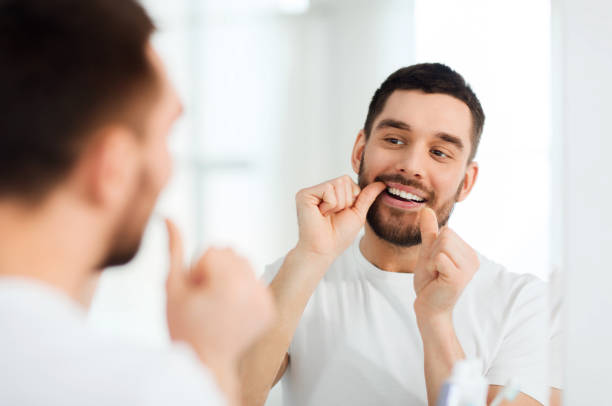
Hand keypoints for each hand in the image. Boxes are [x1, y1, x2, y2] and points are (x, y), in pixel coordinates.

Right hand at [164, 219, 274, 370]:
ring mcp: (264, 300)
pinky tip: (230, 310)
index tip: (196, 294)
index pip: (213, 251)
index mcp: (229, 284)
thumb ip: (174, 249)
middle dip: (215, 270)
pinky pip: (255, 281)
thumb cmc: (183, 326)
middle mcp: (252, 289)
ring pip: (244, 265)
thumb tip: (168, 217)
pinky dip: (242, 290)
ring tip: (217, 304)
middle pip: (231, 253)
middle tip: (206, 299)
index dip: (197, 270)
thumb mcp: (172, 287)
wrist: (205, 362)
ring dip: (229, 277)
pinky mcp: (270, 308)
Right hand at [294, 175, 385, 260]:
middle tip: (333, 215)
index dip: (352, 198)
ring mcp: (311, 191)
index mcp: (330, 193)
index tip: (341, 214)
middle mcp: (319, 190)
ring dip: (338, 204)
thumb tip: (382, 183)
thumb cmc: (339, 235)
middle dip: (345, 201)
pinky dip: (330, 205)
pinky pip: (328, 189)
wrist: (324, 249)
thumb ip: (367, 196)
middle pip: (344, 180)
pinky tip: (321, 214)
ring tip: (327, 216)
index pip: (349, 181)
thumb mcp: (357, 213)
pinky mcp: (304, 194)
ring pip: (338, 184)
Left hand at [413, 208, 479, 318]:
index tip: (436, 264)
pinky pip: (439, 257)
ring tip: (436, 275)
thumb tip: (426, 209)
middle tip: (435, 270)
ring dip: (431, 260)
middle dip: (432, 252)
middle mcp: (473, 259)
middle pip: (446, 234)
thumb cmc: (430, 282)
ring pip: (442, 244)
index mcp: (469, 252)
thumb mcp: (428, 252)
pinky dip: (431, 267)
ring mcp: (468, 269)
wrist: (429, 307)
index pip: (447, 231)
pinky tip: (436, 280)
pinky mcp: (458, 278)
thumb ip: (429, 232)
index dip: (434, 246)